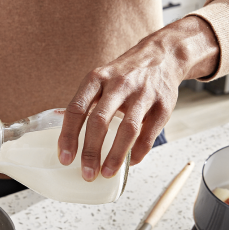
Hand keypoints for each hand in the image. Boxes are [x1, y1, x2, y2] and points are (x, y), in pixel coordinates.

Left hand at [57, 16, 218, 180]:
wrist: (162, 55)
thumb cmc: (124, 75)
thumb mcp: (101, 79)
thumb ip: (86, 104)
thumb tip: (68, 140)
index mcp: (97, 78)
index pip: (76, 109)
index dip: (68, 136)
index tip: (65, 158)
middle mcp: (118, 84)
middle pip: (99, 121)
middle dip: (91, 151)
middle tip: (87, 174)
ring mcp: (143, 93)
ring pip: (127, 129)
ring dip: (115, 155)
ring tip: (107, 173)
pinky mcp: (163, 104)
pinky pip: (149, 134)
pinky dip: (139, 152)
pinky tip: (130, 162)